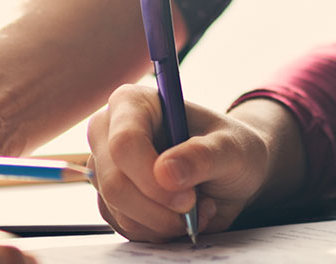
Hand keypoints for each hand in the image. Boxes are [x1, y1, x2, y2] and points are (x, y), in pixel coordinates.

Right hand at [87, 85, 284, 242]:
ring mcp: (105, 169)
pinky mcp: (109, 200)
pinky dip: (159, 231)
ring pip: (119, 211)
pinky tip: (180, 215)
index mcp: (133, 104)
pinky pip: (125, 228)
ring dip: (164, 222)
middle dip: (160, 208)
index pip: (124, 143)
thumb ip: (203, 155)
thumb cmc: (230, 148)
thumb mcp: (231, 148)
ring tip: (198, 206)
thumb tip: (165, 172)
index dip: (152, 178)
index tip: (187, 199)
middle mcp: (108, 133)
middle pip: (114, 183)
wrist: (230, 172)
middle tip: (198, 209)